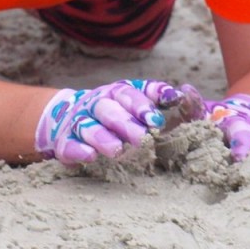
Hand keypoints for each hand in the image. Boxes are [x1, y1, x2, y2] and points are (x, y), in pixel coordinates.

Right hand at [35, 79, 182, 164]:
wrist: (67, 118)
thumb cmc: (116, 113)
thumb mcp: (138, 103)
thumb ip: (162, 99)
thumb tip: (185, 95)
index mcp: (117, 93)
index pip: (130, 92)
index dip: (145, 103)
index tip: (160, 116)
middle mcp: (97, 103)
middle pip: (109, 108)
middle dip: (126, 122)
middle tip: (143, 137)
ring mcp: (79, 122)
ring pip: (88, 125)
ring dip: (102, 137)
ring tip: (117, 150)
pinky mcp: (64, 142)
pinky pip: (68, 144)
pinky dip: (78, 150)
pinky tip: (89, 156)